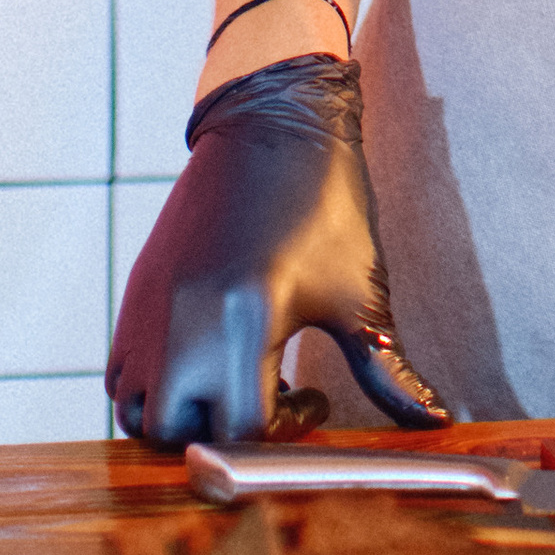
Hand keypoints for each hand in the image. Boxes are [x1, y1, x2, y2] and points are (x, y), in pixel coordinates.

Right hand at [107, 52, 450, 445]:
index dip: (284, 430)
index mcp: (245, 321)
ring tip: (233, 381)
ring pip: (138, 410)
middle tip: (270, 397)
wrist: (274, 121)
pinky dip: (154, 388)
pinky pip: (121, 373)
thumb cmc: (325, 203)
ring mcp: (151, 311)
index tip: (313, 397)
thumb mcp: (362, 291)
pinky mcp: (136, 295)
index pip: (243, 429)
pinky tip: (205, 357)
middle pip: (178, 432)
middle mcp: (185, 323)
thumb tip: (433, 420)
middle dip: (226, 433)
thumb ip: (389, 368)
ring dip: (184, 417)